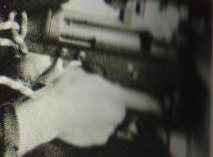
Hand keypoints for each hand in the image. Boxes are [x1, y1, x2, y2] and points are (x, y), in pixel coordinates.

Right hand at [37, 60, 160, 146]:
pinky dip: (90, 126)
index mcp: (117, 97)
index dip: (156, 103)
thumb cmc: (64, 92)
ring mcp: (107, 130)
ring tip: (81, 107)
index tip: (162, 106)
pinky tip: (77, 118)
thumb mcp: (80, 72)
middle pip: (121, 109)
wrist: (50, 113)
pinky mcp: (96, 140)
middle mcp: (117, 116)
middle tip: (94, 97)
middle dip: (110, 104)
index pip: (145, 101)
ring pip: (109, 121)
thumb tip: (91, 74)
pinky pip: (98, 130)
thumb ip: (93, 75)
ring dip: (99, 115)